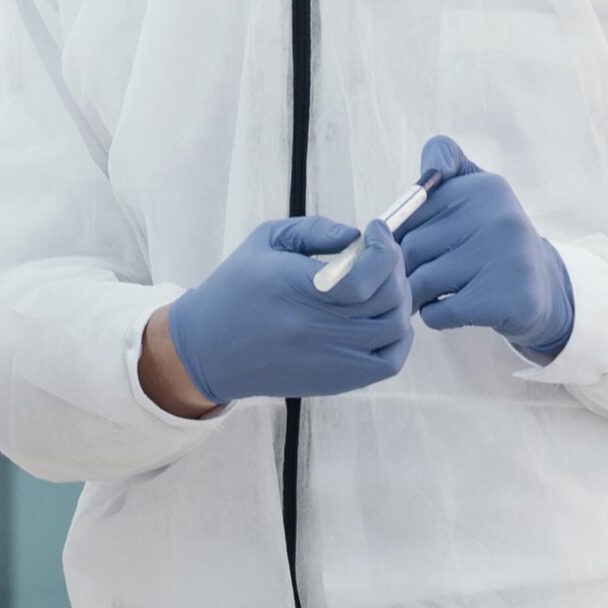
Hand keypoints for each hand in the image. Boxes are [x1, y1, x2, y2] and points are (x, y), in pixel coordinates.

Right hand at [163, 215, 413, 406]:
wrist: (209, 350)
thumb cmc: (235, 289)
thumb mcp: (265, 241)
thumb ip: (314, 229)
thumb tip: (356, 235)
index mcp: (298, 289)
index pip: (367, 276)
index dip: (384, 248)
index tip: (375, 228)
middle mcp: (319, 329)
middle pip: (388, 300)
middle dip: (393, 267)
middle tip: (380, 252)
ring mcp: (332, 359)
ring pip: (395, 329)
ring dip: (398, 300)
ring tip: (381, 282)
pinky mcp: (337, 379)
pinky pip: (389, 361)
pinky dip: (398, 337)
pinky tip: (382, 316)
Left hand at [398, 137, 573, 358]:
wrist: (543, 290)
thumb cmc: (488, 240)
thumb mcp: (473, 191)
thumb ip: (446, 159)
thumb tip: (431, 170)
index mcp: (485, 187)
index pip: (409, 206)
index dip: (400, 229)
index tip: (417, 240)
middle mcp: (500, 216)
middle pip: (412, 246)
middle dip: (405, 268)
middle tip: (418, 276)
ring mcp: (508, 257)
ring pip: (421, 282)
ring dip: (417, 295)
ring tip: (435, 293)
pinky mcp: (510, 298)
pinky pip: (438, 313)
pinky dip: (434, 316)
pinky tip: (453, 310)